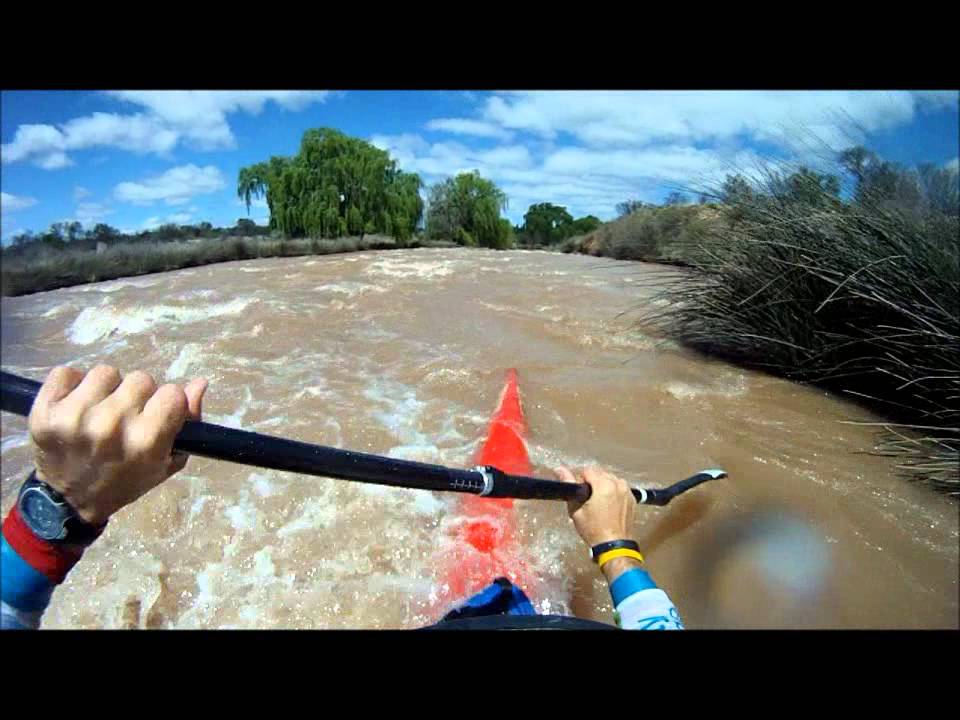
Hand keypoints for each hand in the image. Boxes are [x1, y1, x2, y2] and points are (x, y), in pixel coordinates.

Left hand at [27, 365, 207, 525]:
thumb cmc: (127, 479)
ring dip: (106, 388)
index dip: (167, 403)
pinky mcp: (45, 411)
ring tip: (99, 411)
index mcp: (145, 441)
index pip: (172, 393)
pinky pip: (66, 372)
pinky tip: (74, 404)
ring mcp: (74, 417)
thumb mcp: (168, 460)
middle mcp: (111, 426)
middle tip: (126, 418)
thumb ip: (189, 422)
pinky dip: (71, 384)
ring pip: (106, 372)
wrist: (70, 501)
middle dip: (138, 396)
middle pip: (141, 379)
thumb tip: (200, 383)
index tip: (156, 416)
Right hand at [554, 466, 635, 547]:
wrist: (613, 545)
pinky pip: (619, 487)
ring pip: (610, 479)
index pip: (587, 471)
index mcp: (604, 485)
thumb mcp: (576, 509)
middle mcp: (618, 484)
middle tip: (586, 498)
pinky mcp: (631, 498)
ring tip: (596, 501)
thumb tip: (559, 469)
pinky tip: (607, 504)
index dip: (579, 479)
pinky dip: (612, 491)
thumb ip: (569, 486)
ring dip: (602, 485)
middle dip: (591, 482)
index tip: (578, 491)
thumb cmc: (594, 530)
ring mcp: (627, 491)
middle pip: (600, 473)